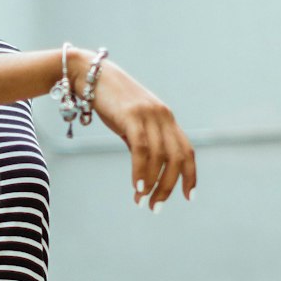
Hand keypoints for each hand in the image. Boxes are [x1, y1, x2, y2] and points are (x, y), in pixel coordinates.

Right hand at [72, 53, 196, 208]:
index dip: (191, 175)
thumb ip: (142, 142)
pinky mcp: (132, 115)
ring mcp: (149, 115)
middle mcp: (163, 116)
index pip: (187, 151)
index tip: (189, 197)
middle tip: (156, 207)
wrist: (90, 74)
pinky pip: (142, 149)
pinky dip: (141, 171)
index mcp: (167, 119)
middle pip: (177, 158)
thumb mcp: (131, 123)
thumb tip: (146, 171)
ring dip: (153, 184)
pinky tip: (137, 187)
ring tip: (143, 202)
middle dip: (170, 186)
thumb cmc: (109, 101)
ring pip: (160, 157)